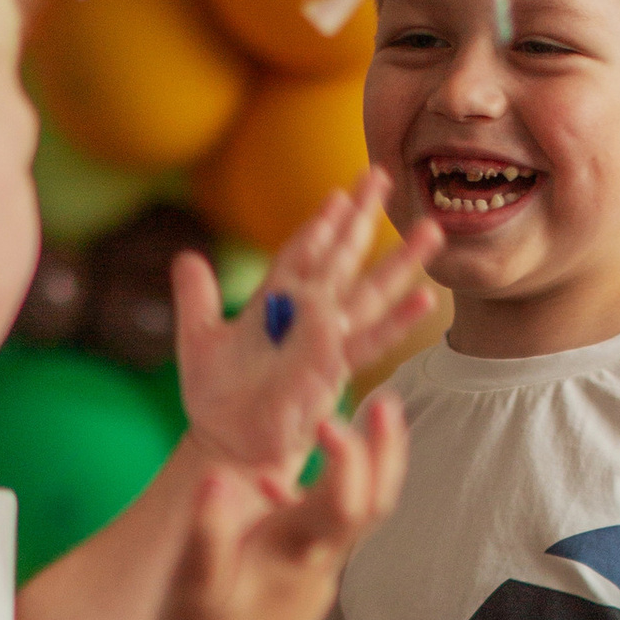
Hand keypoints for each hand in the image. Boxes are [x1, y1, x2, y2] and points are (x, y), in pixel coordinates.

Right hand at [157, 389, 407, 619]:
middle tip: (388, 403)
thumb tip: (218, 477)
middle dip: (385, 451)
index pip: (344, 498)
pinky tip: (275, 492)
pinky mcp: (305, 590)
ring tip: (339, 430)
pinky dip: (319, 502)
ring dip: (358, 472)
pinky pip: (327, 537)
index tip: (330, 417)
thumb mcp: (191, 583)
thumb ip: (207, 529)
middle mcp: (317, 567)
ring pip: (355, 518)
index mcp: (294, 556)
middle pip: (373, 503)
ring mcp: (316, 581)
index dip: (349, 453)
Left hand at [172, 174, 441, 481]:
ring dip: (399, 261)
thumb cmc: (217, 400)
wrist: (227, 445)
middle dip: (362, 219)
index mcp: (276, 303)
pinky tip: (426, 298)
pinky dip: (397, 320)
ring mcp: (324, 342)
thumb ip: (197, 298)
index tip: (340, 192)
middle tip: (383, 174)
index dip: (320, 223)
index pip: (302, 252)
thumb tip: (187, 257)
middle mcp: (307, 317)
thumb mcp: (197, 340)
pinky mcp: (331, 369)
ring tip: (432, 230)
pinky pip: (369, 341)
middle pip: (341, 258)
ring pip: (367, 292)